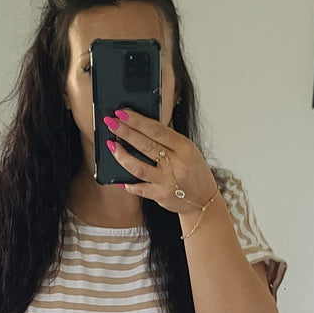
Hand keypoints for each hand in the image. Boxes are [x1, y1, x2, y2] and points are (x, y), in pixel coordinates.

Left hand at [100, 108, 218, 213]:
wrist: (203, 199)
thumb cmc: (194, 171)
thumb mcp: (188, 150)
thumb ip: (168, 141)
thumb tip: (140, 128)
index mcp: (185, 147)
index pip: (157, 130)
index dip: (137, 120)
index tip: (122, 112)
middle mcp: (176, 164)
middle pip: (145, 145)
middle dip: (125, 132)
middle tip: (110, 122)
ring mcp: (167, 181)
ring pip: (138, 167)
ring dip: (122, 155)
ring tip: (111, 145)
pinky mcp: (160, 196)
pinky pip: (139, 188)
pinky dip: (127, 183)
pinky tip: (118, 176)